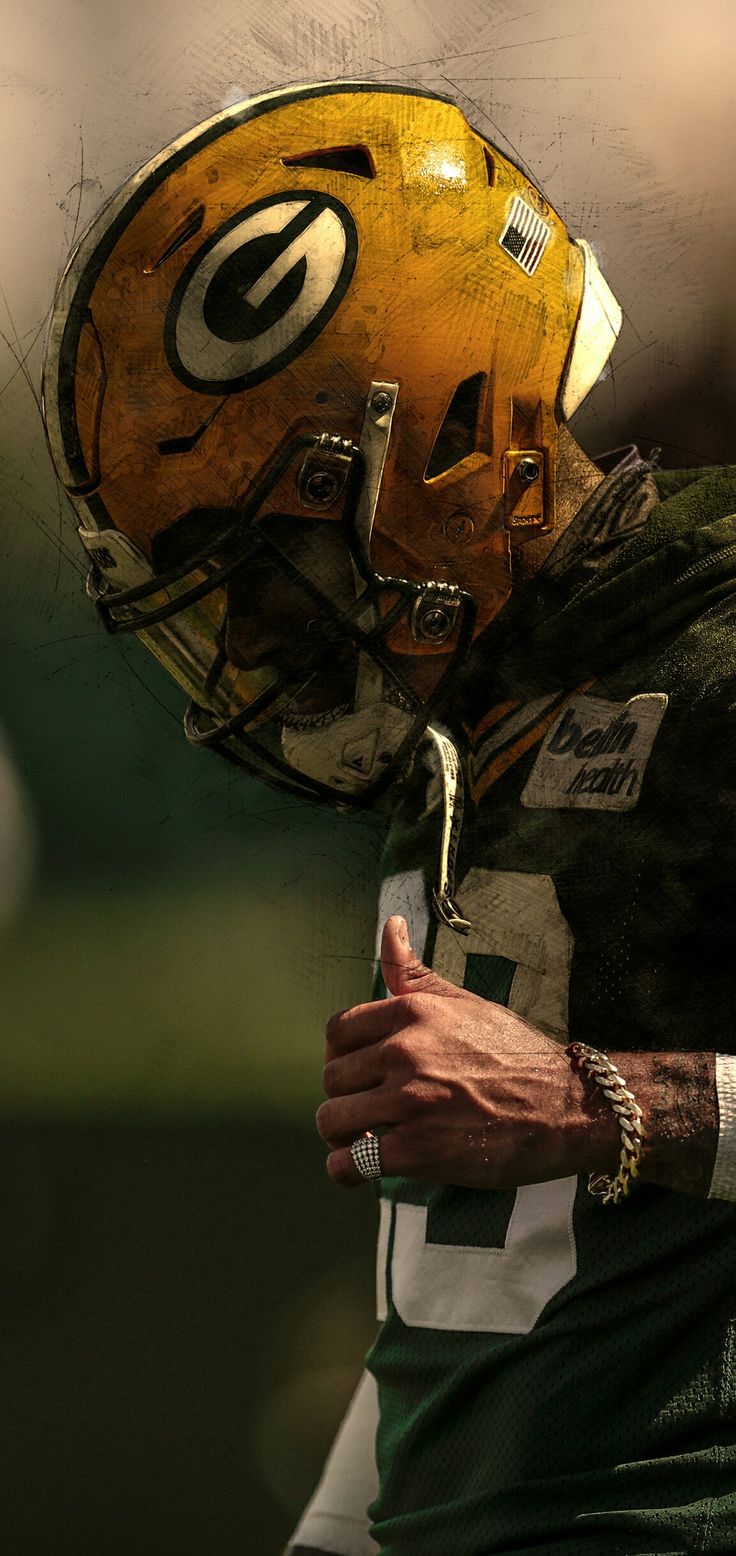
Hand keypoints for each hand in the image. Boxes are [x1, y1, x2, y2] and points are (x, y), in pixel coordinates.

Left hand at [317, 916, 619, 1189]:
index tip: (359, 1073)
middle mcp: (406, 1052)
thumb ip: (415, 973)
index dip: (341, 1056)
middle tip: (368, 1109)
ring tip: (365, 1138)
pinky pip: (351, 1162)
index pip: (338, 1031)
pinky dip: (346, 1169)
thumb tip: (391, 926)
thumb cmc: (515, 1055)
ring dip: (342, 1135)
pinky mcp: (419, 1151)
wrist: (565, 1108)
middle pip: (332, 1078)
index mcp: (413, 1013)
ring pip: (333, 1119)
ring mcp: (411, 1102)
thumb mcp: (465, 1003)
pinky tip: (361, 1167)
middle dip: (345, 1097)